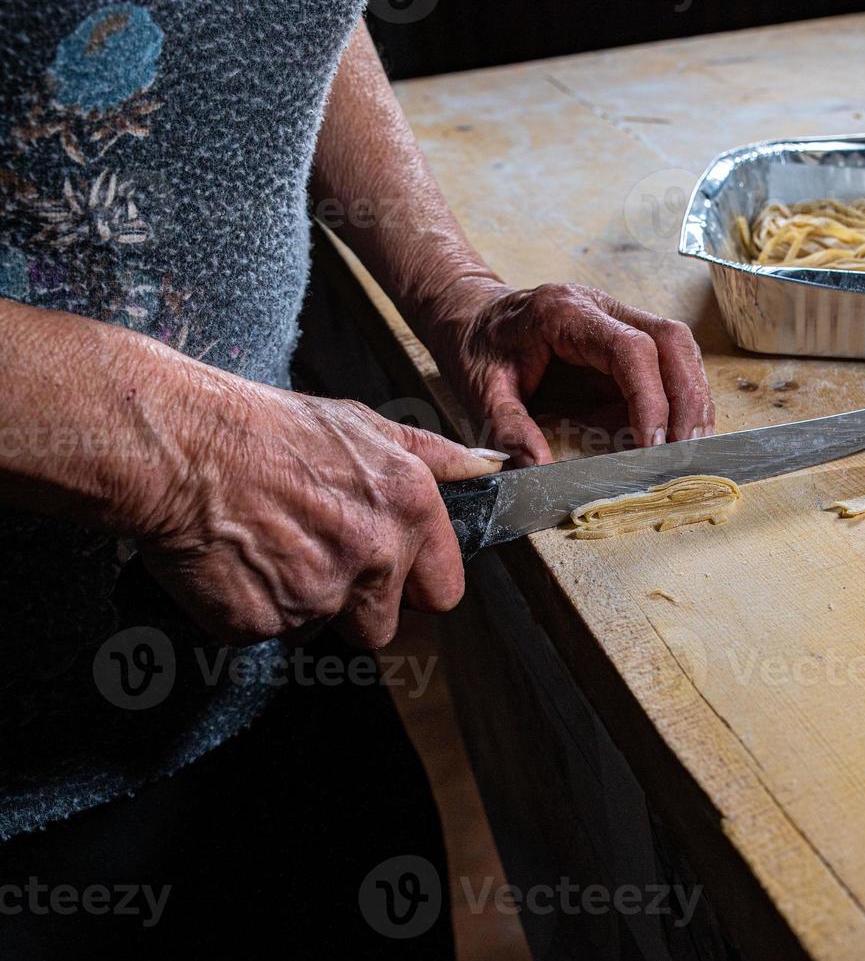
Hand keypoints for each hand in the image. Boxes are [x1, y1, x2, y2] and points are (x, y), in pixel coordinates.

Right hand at [138, 380, 503, 648]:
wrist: (181, 446)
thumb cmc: (268, 429)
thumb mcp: (364, 426)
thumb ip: (433, 456)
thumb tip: (488, 467)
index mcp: (407, 509)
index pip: (443, 588)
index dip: (416, 586)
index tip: (395, 577)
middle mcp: (374, 556)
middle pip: (383, 624)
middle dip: (357, 607)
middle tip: (316, 560)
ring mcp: (318, 595)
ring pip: (321, 627)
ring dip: (301, 603)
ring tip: (270, 549)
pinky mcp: (264, 622)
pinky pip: (266, 633)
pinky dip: (251, 607)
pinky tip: (237, 562)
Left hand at [425, 278, 715, 465]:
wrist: (471, 314)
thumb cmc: (476, 346)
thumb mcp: (479, 390)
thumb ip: (508, 429)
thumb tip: (540, 471)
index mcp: (564, 312)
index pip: (630, 349)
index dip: (651, 398)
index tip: (652, 444)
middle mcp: (601, 306)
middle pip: (671, 340)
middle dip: (687, 398)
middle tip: (687, 450)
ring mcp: (619, 316)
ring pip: (680, 346)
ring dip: (693, 397)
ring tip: (693, 445)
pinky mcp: (627, 335)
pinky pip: (671, 359)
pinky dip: (683, 394)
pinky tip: (682, 429)